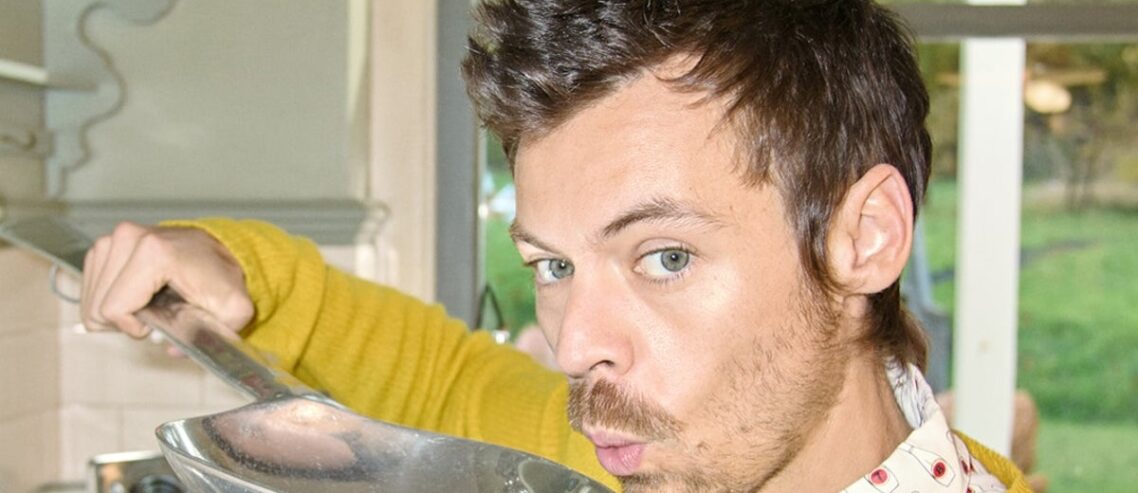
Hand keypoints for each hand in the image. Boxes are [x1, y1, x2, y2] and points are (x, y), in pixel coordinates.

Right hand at [80, 221, 253, 337]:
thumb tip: (172, 350)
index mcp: (155, 253)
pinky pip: (91, 288)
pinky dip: (111, 298)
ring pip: (91, 299)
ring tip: (149, 302)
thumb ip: (210, 336)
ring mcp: (113, 238)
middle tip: (156, 314)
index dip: (135, 328)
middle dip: (126, 320)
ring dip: (118, 310)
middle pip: (98, 307)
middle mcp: (128, 238)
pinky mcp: (106, 244)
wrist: (221, 251)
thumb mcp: (232, 312)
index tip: (160, 322)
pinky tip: (138, 293)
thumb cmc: (223, 280)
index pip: (114, 309)